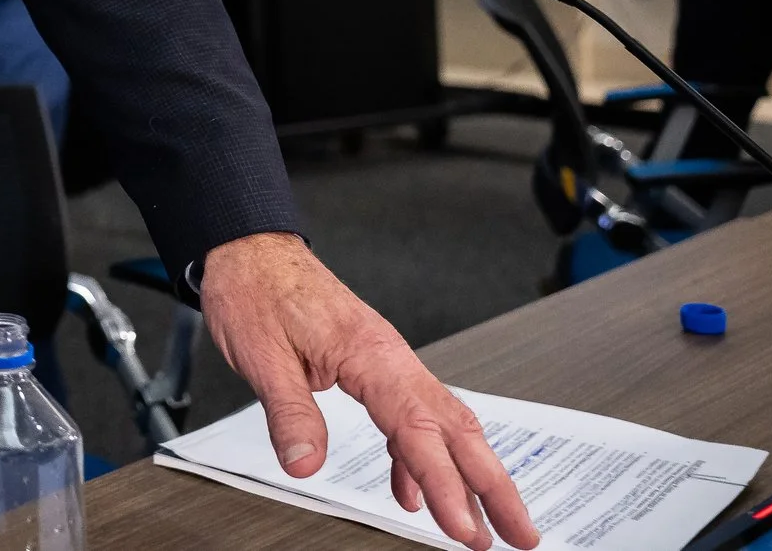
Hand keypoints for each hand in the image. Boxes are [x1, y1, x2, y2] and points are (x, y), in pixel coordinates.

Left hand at [200, 232, 539, 550]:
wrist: (250, 249)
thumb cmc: (257, 289)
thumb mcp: (262, 357)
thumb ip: (289, 414)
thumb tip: (305, 465)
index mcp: (371, 354)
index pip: (419, 431)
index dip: (446, 485)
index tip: (463, 529)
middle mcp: (391, 357)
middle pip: (458, 429)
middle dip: (495, 486)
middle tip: (520, 533)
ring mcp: (388, 362)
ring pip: (443, 425)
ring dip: (468, 477)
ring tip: (484, 526)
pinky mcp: (374, 367)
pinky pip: (411, 419)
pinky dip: (420, 459)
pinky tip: (412, 491)